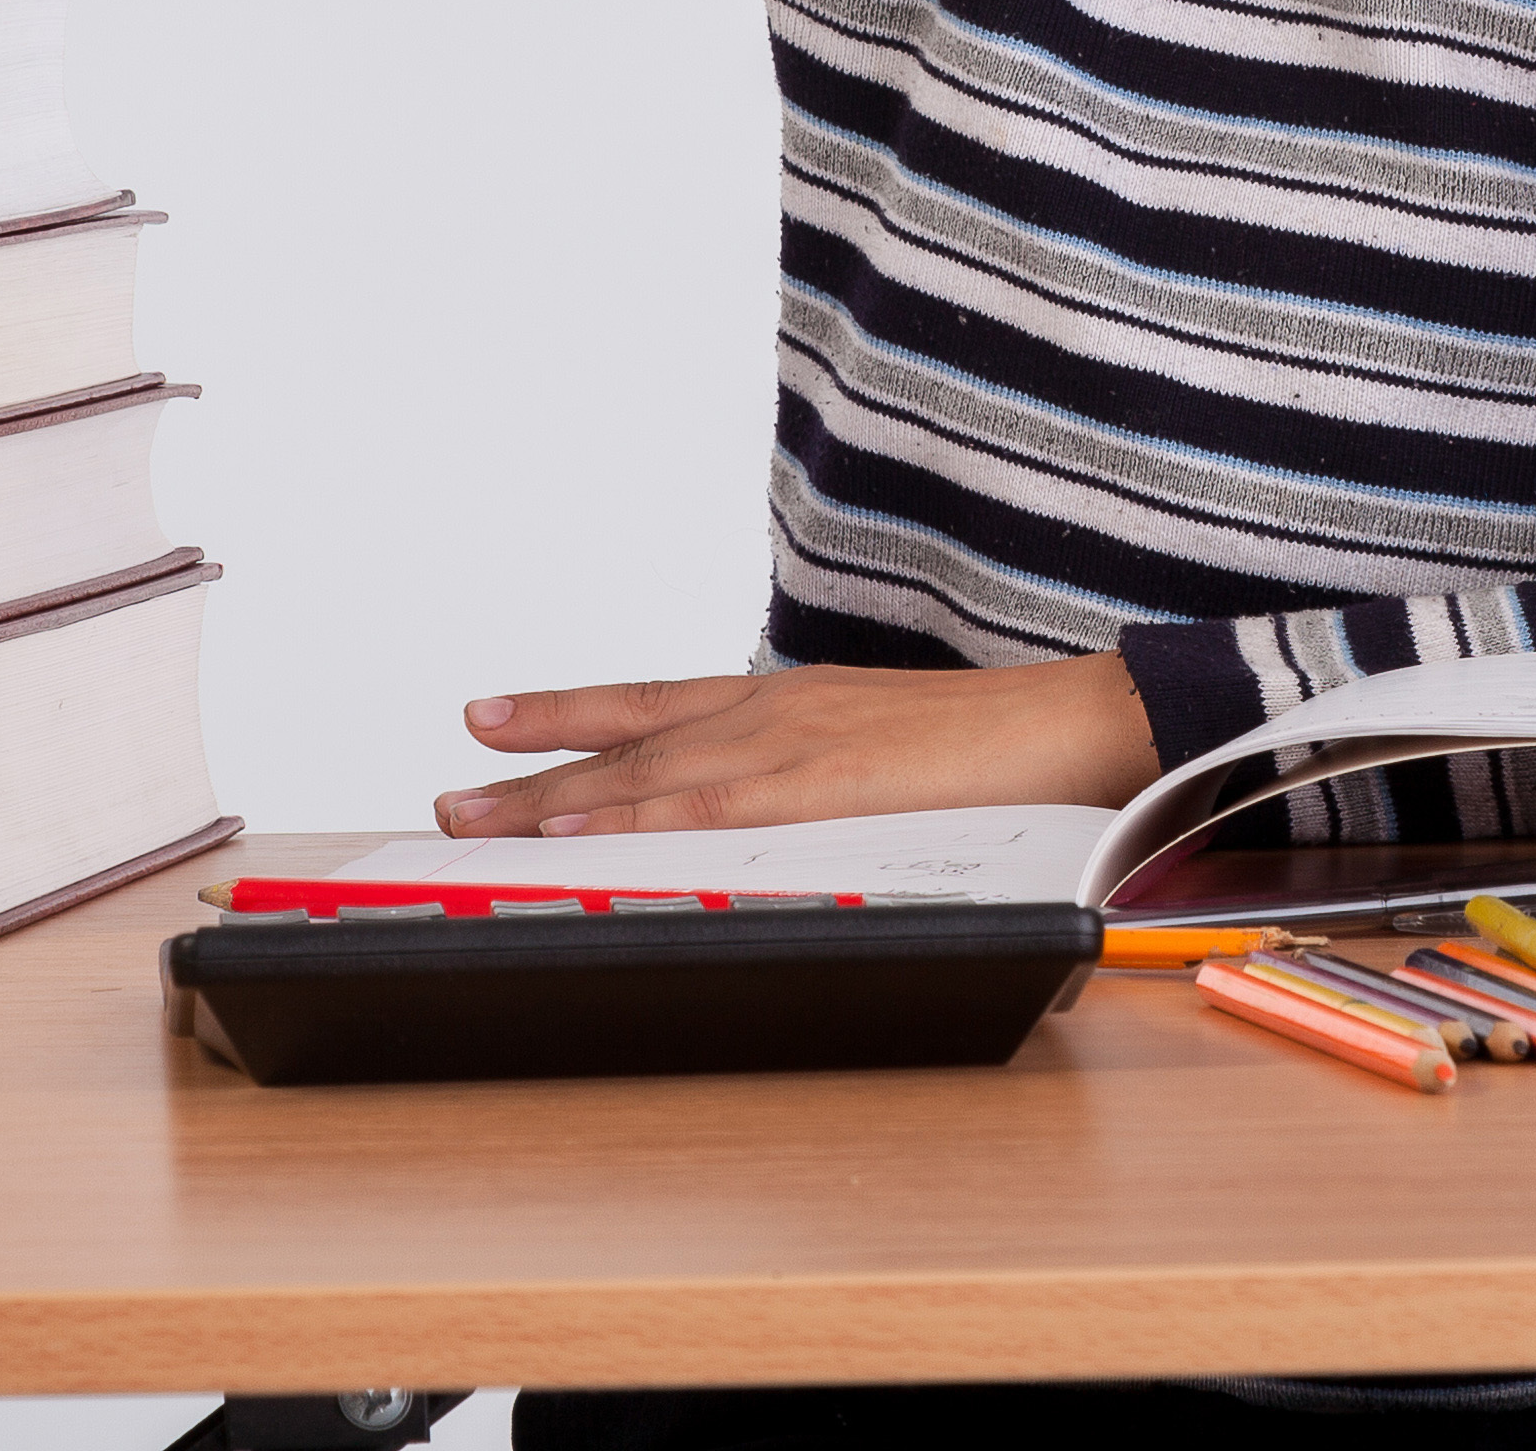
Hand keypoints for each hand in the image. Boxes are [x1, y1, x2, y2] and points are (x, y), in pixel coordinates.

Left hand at [429, 649, 1159, 838]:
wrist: (1085, 722)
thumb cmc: (1005, 752)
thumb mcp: (892, 761)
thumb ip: (827, 782)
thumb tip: (785, 820)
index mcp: (796, 706)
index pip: (662, 707)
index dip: (575, 717)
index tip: (500, 722)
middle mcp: (779, 711)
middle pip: (632, 734)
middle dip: (534, 760)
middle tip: (450, 780)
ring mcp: (796, 742)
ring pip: (646, 767)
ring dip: (550, 792)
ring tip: (470, 808)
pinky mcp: (820, 784)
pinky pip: (704, 805)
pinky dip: (631, 816)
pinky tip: (572, 830)